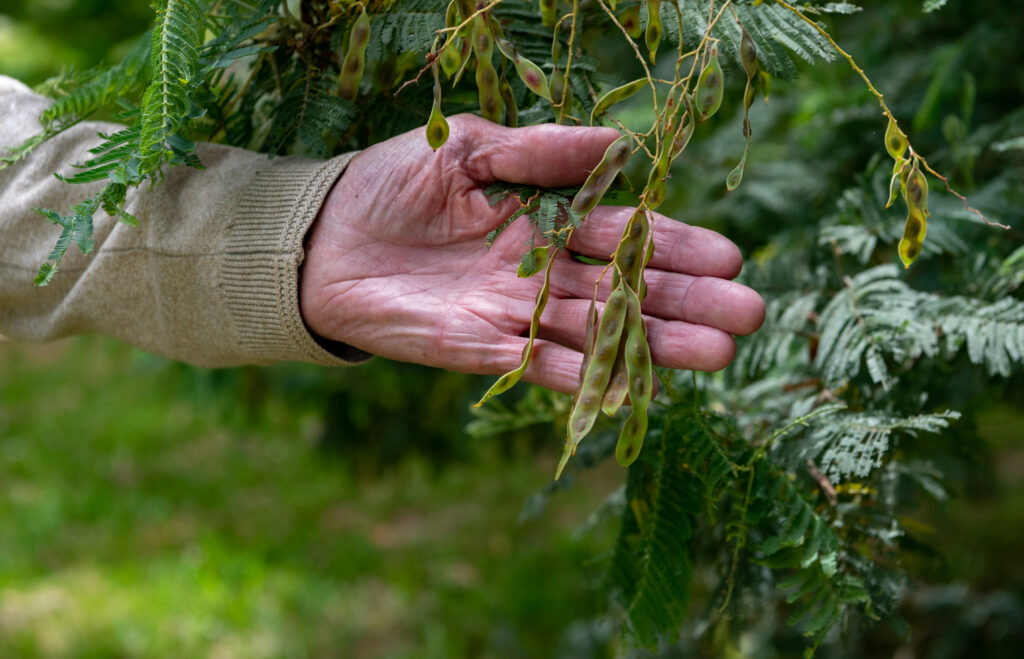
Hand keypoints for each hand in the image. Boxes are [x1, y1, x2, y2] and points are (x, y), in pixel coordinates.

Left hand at [300, 114, 764, 392]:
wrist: (320, 237)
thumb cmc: (391, 180)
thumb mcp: (467, 147)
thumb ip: (540, 150)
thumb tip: (624, 146)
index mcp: (546, 215)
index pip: (624, 232)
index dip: (674, 244)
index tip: (727, 258)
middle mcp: (542, 269)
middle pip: (625, 288)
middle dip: (685, 301)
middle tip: (746, 317)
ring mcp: (515, 313)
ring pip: (596, 332)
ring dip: (651, 346)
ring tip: (714, 357)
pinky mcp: (481, 349)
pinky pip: (539, 367)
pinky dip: (581, 379)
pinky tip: (627, 388)